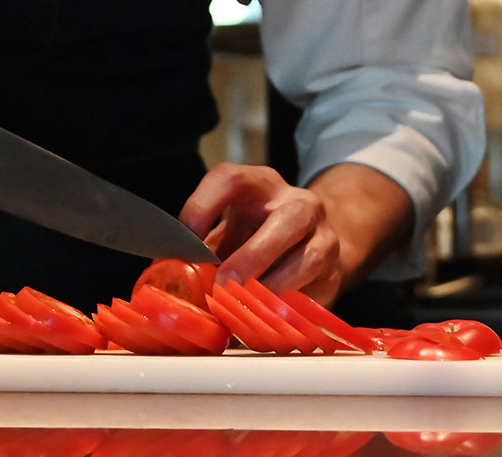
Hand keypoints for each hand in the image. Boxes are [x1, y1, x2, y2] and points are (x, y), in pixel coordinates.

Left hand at [181, 164, 344, 304]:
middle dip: (254, 256)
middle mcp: (299, 204)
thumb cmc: (257, 235)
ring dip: (273, 289)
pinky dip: (289, 311)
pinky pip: (317, 294)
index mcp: (261, 185)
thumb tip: (165, 276)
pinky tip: (265, 323)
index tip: (186, 241)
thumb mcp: (229, 230)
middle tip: (224, 285)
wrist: (312, 242)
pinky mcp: (335, 273)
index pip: (231, 179)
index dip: (204, 206)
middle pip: (288, 218)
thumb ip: (202, 250)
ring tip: (243, 311)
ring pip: (310, 258)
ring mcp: (324, 237)